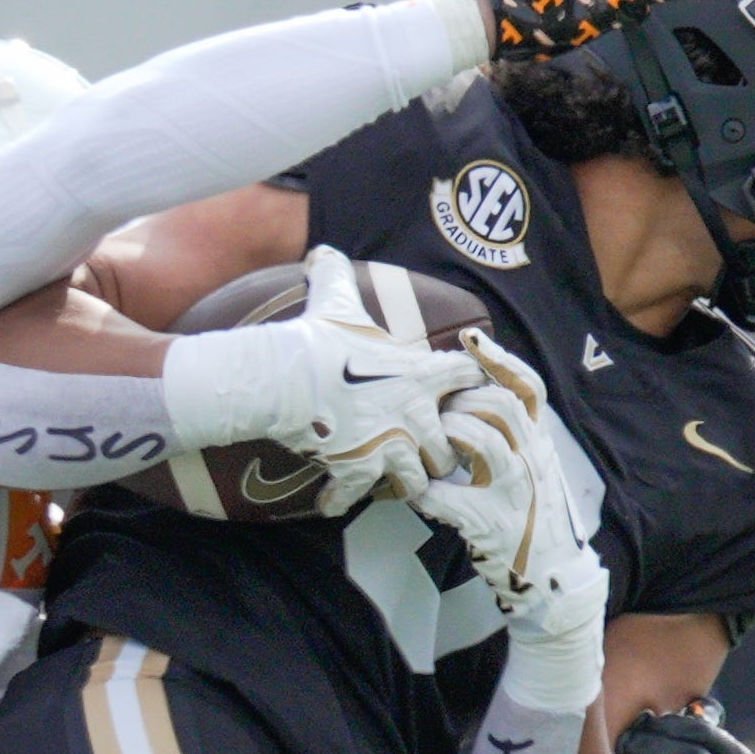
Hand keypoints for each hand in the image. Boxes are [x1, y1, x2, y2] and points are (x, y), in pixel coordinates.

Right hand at [158, 245, 481, 508]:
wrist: (288, 375)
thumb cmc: (317, 336)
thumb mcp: (333, 296)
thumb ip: (334, 272)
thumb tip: (320, 252)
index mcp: (419, 374)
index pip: (466, 377)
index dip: (461, 385)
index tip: (447, 394)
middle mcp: (415, 413)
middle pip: (450, 445)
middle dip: (437, 451)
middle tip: (418, 451)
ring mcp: (390, 445)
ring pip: (418, 479)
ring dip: (401, 481)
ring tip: (383, 480)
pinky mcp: (360, 469)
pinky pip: (358, 496)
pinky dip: (342, 500)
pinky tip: (329, 499)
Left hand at [413, 357, 608, 708]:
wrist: (550, 578)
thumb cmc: (530, 520)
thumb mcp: (531, 470)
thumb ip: (510, 437)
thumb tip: (471, 399)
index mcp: (540, 444)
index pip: (527, 388)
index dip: (499, 360)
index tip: (468, 340)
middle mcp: (533, 461)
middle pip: (499, 406)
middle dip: (461, 401)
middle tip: (438, 411)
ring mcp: (516, 492)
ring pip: (481, 441)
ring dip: (446, 438)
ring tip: (431, 447)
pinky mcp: (494, 525)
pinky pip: (450, 499)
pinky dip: (428, 495)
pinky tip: (418, 496)